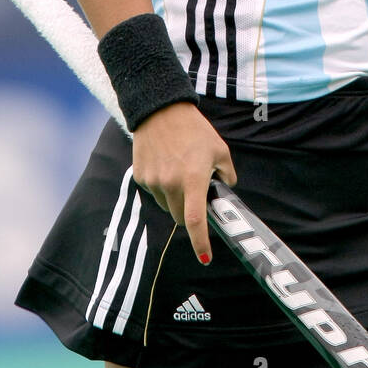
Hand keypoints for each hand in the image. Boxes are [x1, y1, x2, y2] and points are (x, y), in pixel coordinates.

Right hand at [131, 102, 237, 263]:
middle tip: (196, 193)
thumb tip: (226, 189)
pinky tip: (166, 164)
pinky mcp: (140, 176)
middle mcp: (171, 184)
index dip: (200, 243)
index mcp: (193, 179)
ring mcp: (153, 181)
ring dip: (175, 198)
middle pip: (181, 217)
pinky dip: (162, 186)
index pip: (196, 220)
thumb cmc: (194, 129)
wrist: (160, 110)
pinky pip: (154, 192)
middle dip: (190, 213)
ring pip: (167, 205)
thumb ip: (226, 174)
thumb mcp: (219, 149)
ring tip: (179, 170)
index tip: (205, 257)